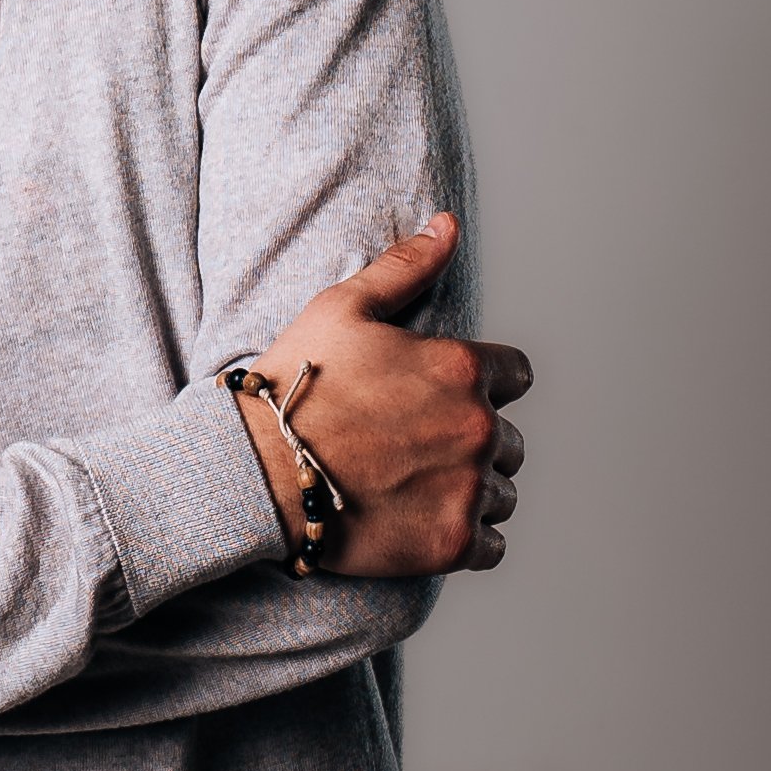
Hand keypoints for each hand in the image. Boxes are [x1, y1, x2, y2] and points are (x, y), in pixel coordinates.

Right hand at [229, 213, 530, 577]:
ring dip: (469, 489)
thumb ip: (405, 267)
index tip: (437, 398)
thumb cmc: (293, 384)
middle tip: (412, 445)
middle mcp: (477, 428)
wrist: (254, 470)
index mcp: (461, 368)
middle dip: (470, 440)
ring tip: (410, 485)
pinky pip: (491, 545)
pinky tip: (419, 520)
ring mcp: (467, 488)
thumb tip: (448, 225)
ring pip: (500, 492)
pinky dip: (464, 535)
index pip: (516, 376)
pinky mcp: (452, 542)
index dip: (480, 384)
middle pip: (508, 439)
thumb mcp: (341, 308)